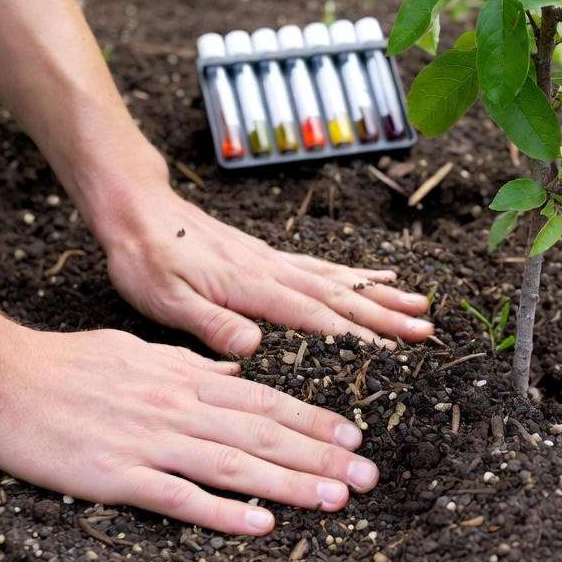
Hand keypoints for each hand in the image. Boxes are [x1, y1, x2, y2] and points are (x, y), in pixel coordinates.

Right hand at [0, 327, 378, 533]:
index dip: (312, 419)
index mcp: (184, 378)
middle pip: (263, 433)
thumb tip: (233, 371)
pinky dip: (223, 512)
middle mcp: (178, 407)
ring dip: (289, 484)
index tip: (354, 436)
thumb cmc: (66, 363)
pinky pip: (179, 497)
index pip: (264, 400)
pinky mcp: (117, 476)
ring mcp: (150, 441)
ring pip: (235, 464)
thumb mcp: (139, 352)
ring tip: (335, 499)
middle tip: (368, 476)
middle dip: (321, 456)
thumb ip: (190, 365)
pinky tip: (259, 525)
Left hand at [96, 186, 433, 355]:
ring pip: (339, 280)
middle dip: (385, 316)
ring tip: (419, 305)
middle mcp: (272, 271)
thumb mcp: (164, 297)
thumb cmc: (146, 256)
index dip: (355, 337)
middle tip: (426, 331)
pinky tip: (376, 276)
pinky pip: (323, 266)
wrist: (136, 208)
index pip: (314, 317)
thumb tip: (251, 348)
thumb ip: (210, 323)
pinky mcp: (268, 256)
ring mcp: (274, 261)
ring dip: (380, 296)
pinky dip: (355, 274)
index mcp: (251, 287)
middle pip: (341, 297)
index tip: (392, 353)